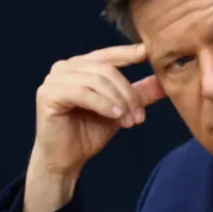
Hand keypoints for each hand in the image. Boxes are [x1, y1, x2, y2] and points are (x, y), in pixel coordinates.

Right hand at [23, 45, 164, 211]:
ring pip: (96, 81)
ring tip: (128, 121)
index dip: (127, 53)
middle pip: (106, 70)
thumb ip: (139, 94)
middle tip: (139, 117)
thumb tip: (164, 81)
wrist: (68, 158)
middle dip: (128, 94)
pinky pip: (82, 93)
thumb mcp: (121, 109)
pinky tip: (114, 116)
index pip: (107, 55)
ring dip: (118, 102)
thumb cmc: (90, 131)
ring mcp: (54, 80)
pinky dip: (102, 104)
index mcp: (80, 66)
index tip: (147, 53)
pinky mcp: (48, 94)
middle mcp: (65, 68)